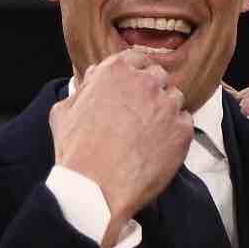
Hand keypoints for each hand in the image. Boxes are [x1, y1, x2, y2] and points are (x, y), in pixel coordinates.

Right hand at [50, 50, 192, 247]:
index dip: (133, 73)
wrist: (96, 188)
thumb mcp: (63, 112)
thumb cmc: (76, 151)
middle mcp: (145, 82)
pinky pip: (185, 122)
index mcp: (115, 71)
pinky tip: (157, 146)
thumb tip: (93, 79)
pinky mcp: (183, 130)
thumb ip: (82, 90)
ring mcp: (167, 105)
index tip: (131, 87)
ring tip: (148, 132)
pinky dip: (174, 132)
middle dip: (149, 90)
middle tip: (138, 112)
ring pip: (174, 98)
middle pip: (158, 76)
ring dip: (164, 110)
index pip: (135, 59)